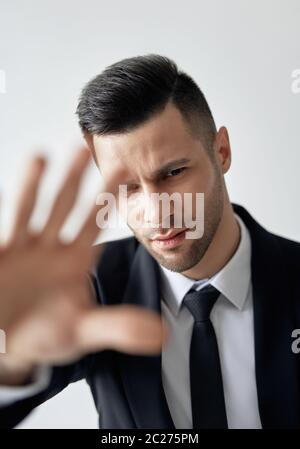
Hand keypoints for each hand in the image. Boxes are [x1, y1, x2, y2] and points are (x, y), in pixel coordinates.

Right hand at [0, 148, 167, 380]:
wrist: (9, 345)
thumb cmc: (46, 334)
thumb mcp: (82, 330)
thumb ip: (118, 327)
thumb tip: (162, 335)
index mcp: (75, 259)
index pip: (94, 223)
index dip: (107, 199)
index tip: (124, 172)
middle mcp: (50, 247)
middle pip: (64, 206)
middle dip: (74, 179)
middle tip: (85, 148)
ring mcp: (22, 247)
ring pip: (30, 209)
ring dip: (35, 184)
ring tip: (41, 156)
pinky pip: (3, 226)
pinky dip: (2, 209)